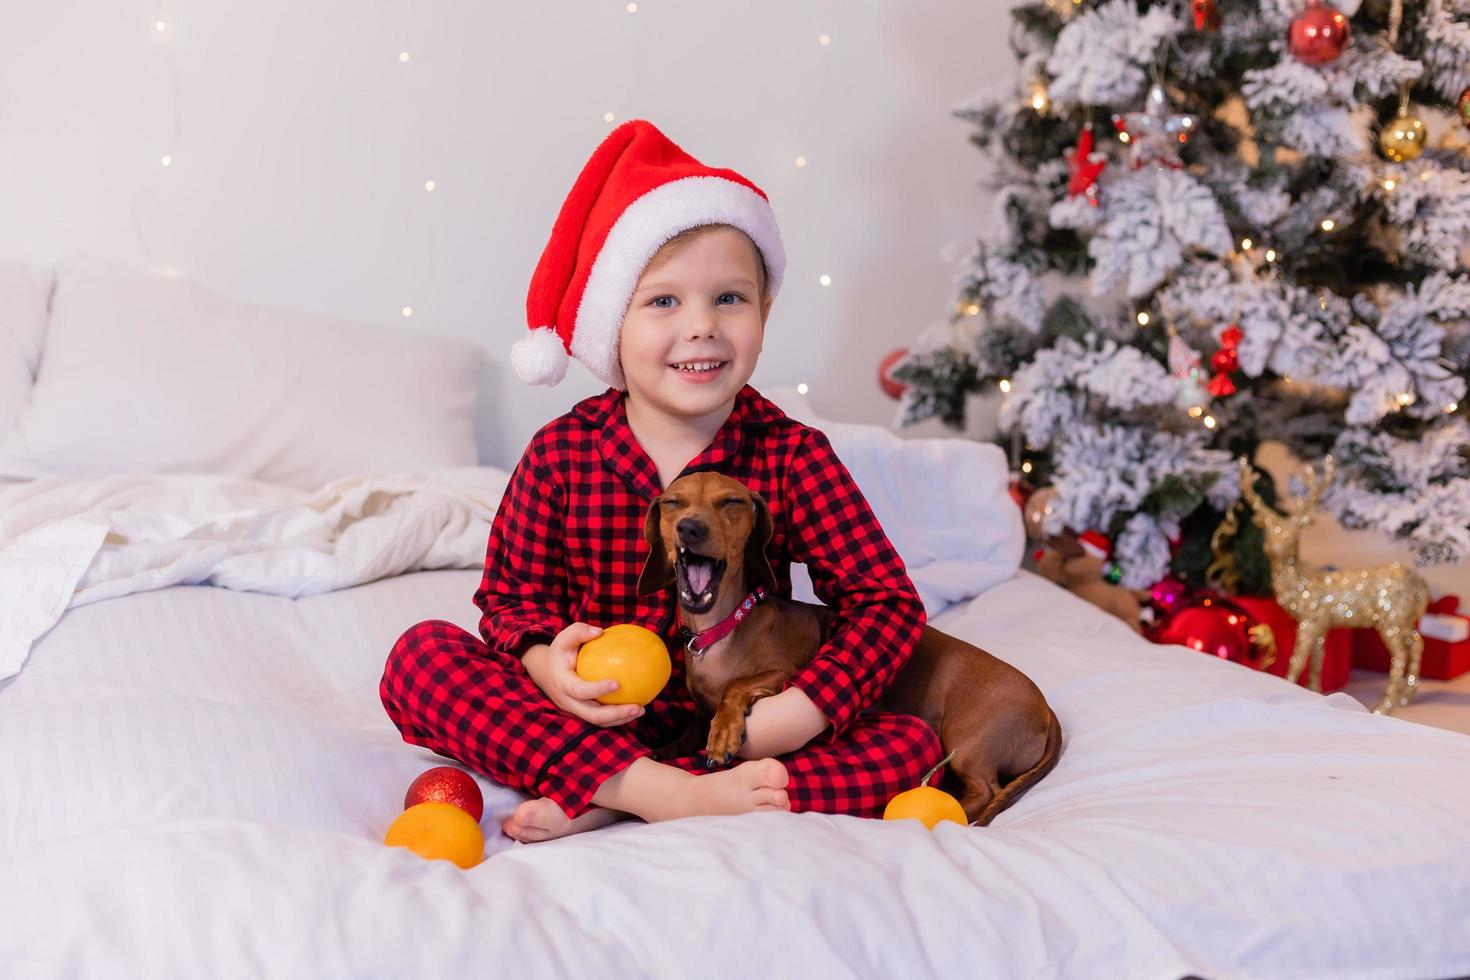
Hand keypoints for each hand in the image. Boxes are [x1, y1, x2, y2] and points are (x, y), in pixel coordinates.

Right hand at [522, 622, 644, 727]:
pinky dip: (618, 717)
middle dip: (615, 714)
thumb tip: (599, 631)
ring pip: (598, 721)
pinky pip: (602, 718)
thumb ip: (579, 632)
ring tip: (641, 709)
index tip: (618, 684)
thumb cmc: (560, 653)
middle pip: (591, 715)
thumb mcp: (564, 639)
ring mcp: (576, 710)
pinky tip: (635, 707)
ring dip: (620, 719)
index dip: (597, 690)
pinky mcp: (583, 712)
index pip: (579, 690)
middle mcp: (568, 701)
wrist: (546, 673)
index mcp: (563, 683)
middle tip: (637, 707)